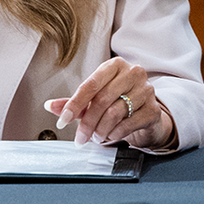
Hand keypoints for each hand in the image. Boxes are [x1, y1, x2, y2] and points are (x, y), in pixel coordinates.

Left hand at [43, 57, 174, 150]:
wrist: (148, 114)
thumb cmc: (120, 101)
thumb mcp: (95, 99)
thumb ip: (75, 102)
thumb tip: (50, 106)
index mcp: (115, 65)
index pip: (90, 84)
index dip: (74, 104)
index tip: (63, 121)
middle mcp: (133, 73)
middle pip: (102, 100)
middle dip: (87, 123)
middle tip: (80, 138)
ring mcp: (146, 90)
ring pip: (114, 113)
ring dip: (100, 130)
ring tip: (96, 137)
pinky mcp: (154, 109)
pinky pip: (127, 124)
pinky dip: (114, 135)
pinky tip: (110, 136)